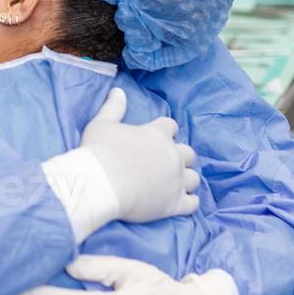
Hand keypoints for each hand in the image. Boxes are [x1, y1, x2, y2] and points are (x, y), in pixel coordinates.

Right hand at [39, 89, 200, 239]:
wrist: (101, 184)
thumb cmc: (99, 152)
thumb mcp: (101, 124)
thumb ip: (113, 107)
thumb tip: (118, 90)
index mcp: (157, 134)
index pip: (170, 126)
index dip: (165, 131)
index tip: (156, 137)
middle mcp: (172, 155)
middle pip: (188, 153)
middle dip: (180, 157)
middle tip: (166, 163)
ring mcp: (176, 180)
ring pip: (194, 178)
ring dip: (186, 179)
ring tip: (175, 184)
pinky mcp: (174, 203)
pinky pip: (192, 203)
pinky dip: (189, 202)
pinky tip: (183, 202)